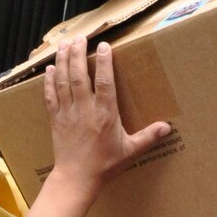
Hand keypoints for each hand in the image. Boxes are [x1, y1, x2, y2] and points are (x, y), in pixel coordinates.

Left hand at [43, 38, 171, 193]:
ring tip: (65, 44)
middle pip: (78, 75)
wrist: (77, 179)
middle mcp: (85, 109)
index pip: (104, 82)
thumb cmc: (104, 166)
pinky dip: (49, 81)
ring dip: (62, 60)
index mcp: (105, 115)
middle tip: (80, 37)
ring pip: (62, 80)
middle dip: (78, 53)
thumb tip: (167, 127)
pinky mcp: (56, 119)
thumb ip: (148, 137)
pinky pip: (50, 95)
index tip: (104, 46)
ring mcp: (67, 113)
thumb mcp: (130, 151)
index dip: (103, 62)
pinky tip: (50, 69)